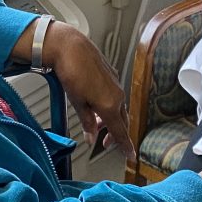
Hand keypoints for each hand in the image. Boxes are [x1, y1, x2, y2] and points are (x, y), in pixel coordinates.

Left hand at [42, 22, 136, 160]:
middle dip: (115, 134)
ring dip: (110, 119)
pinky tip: (96, 106)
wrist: (71, 46)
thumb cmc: (71, 71)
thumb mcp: (76, 102)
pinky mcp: (111, 75)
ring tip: (95, 125)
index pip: (120, 131)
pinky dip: (108, 106)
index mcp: (110, 104)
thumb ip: (86, 122)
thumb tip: (91, 138)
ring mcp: (115, 84)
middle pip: (121, 121)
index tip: (130, 155)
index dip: (125, 145)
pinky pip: (114, 96)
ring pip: (118, 108)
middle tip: (105, 144)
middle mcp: (117, 94)